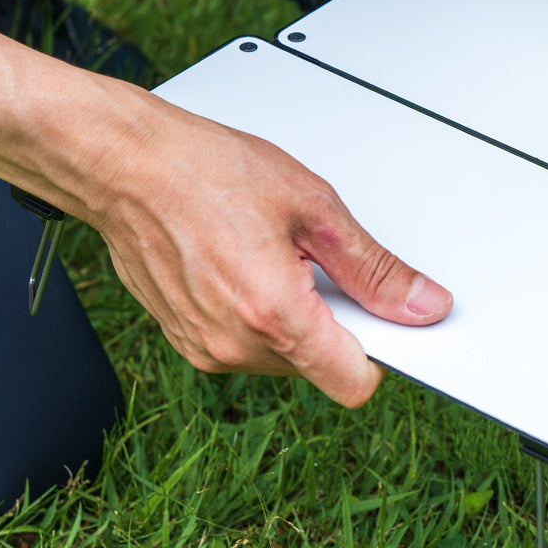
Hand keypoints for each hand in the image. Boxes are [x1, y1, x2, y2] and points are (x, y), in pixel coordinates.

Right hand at [95, 97, 452, 406]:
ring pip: (285, 356)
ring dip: (296, 316)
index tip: (386, 318)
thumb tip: (423, 305)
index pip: (355, 383)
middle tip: (318, 260)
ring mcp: (205, 349)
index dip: (382, 351)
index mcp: (274, 316)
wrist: (123, 164)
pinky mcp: (186, 340)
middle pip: (321, 366)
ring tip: (274, 255)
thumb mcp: (314, 208)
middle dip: (335, 321)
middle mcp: (235, 347)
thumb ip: (374, 269)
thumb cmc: (206, 172)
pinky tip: (246, 264)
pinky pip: (247, 345)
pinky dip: (261, 314)